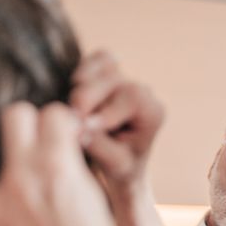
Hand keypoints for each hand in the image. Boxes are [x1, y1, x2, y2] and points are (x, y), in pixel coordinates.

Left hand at [0, 101, 132, 225]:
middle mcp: (22, 178)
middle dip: (33, 125)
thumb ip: (74, 160)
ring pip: (5, 157)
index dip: (64, 123)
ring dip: (23, 166)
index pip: (51, 114)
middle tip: (47, 145)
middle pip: (15, 116)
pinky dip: (13, 195)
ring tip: (43, 194)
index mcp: (57, 169)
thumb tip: (64, 135)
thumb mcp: (95, 194)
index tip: (68, 135)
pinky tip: (31, 216)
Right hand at [70, 51, 163, 196]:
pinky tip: (74, 90)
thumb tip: (80, 125)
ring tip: (77, 112)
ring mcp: (128, 79)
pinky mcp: (111, 71)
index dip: (106, 110)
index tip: (86, 125)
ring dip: (83, 87)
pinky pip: (98, 58)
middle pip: (114, 80)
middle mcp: (144, 92)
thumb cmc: (120, 167)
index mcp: (153, 112)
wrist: (118, 164)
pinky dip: (84, 70)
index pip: (132, 98)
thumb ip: (100, 145)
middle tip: (73, 119)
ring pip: (103, 67)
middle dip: (88, 99)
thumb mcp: (114, 164)